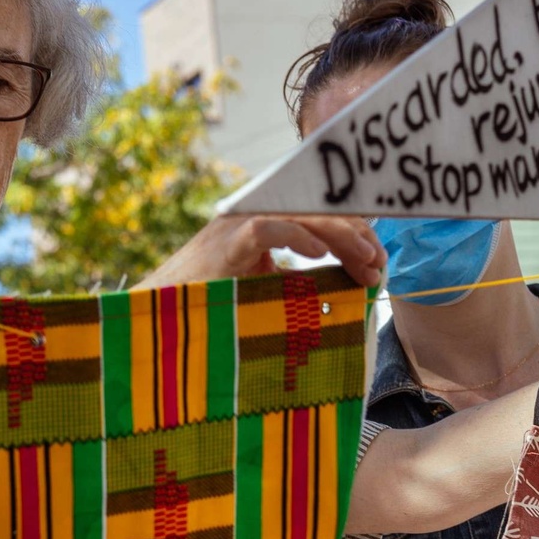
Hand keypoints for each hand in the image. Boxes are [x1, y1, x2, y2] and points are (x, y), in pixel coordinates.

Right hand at [135, 214, 385, 289]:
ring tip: (362, 259)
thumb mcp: (267, 295)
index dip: (354, 235)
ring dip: (337, 235)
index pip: (319, 219)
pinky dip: (296, 238)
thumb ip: (299, 285)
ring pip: (298, 216)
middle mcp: (252, 219)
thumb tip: (347, 289)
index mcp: (265, 229)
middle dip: (353, 235)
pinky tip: (320, 256)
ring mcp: (237, 228)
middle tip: (377, 264)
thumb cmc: (213, 313)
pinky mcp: (224, 244)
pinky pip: (266, 230)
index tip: (377, 263)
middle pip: (314, 213)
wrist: (161, 325)